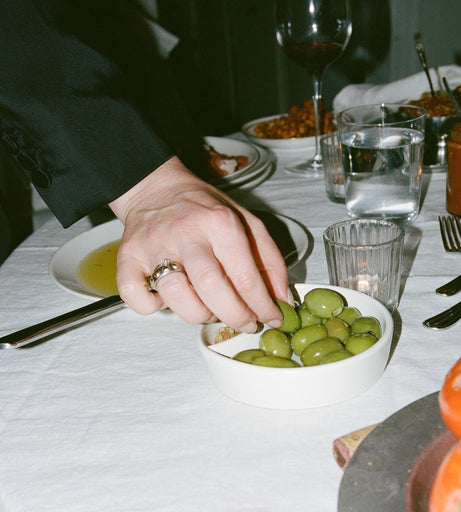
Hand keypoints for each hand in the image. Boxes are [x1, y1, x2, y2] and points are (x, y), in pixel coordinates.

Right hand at [109, 156, 289, 331]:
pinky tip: (167, 298)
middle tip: (246, 323)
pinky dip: (151, 307)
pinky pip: (134, 297)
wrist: (157, 188)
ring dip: (198, 314)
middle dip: (235, 316)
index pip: (244, 275)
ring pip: (175, 296)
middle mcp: (185, 232)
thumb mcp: (247, 222)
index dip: (262, 306)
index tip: (271, 318)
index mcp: (219, 221)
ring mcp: (153, 245)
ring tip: (209, 308)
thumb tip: (282, 300)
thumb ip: (269, 259)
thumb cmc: (205, 210)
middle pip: (211, 288)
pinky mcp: (127, 257)